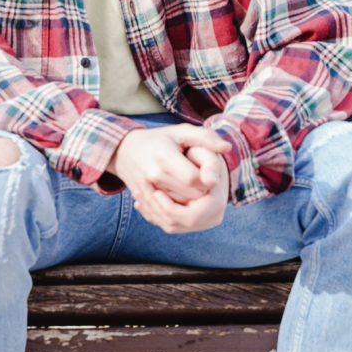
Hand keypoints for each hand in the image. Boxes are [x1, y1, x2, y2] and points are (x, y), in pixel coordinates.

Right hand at [108, 125, 230, 233]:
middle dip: (202, 194)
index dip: (206, 179)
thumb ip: (206, 137)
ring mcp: (146, 190)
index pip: (195, 180)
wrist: (125, 151)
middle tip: (202, 182)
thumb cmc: (160, 140)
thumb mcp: (182, 132)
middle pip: (190, 197)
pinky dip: (179, 215)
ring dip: (192, 206)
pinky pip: (167, 219)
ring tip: (193, 193)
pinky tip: (182, 203)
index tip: (206, 173)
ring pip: (180, 213)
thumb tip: (226, 148)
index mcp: (164, 156)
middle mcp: (153, 175)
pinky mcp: (143, 202)